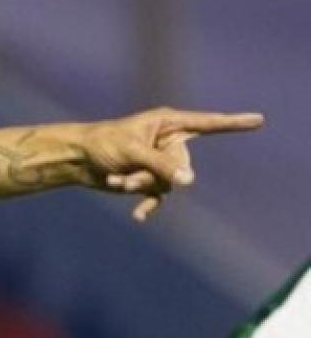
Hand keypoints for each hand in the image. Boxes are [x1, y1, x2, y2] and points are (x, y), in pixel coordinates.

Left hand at [80, 107, 263, 220]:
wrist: (79, 161)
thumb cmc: (103, 144)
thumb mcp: (133, 152)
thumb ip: (161, 165)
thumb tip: (189, 181)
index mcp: (169, 123)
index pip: (208, 123)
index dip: (233, 123)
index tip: (259, 120)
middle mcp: (169, 141)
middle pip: (182, 166)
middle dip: (154, 175)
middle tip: (125, 176)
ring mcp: (161, 162)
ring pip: (168, 184)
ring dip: (141, 186)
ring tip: (117, 180)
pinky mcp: (151, 180)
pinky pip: (159, 196)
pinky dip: (147, 204)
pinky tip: (138, 217)